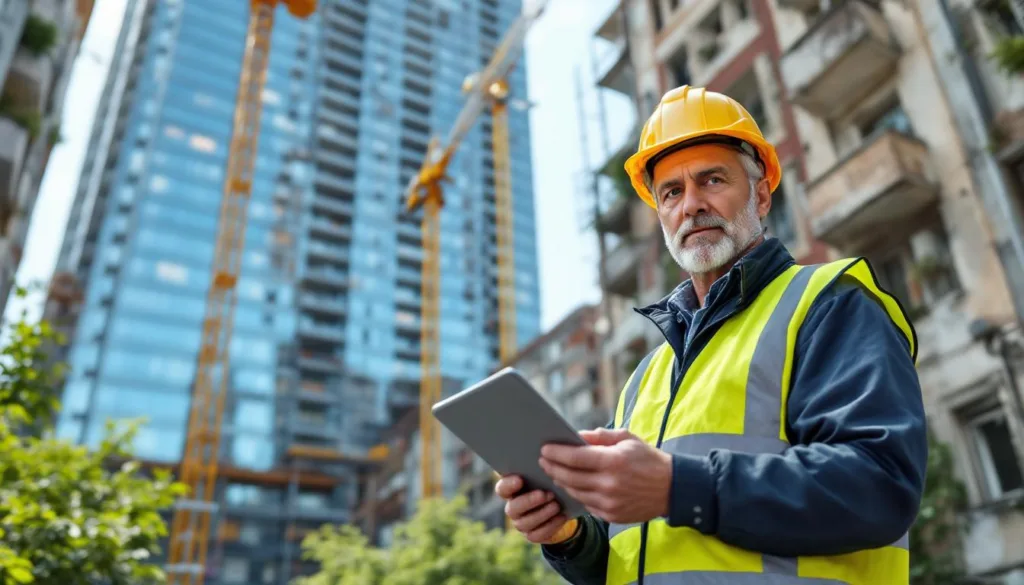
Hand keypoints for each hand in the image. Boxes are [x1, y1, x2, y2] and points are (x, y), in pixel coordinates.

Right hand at [495, 475, 574, 543]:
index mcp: (511, 490)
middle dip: (529, 501)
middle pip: (513, 508)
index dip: (508, 485)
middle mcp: (513, 507)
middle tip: (545, 494)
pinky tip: (562, 516)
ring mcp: (521, 523)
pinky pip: (537, 535)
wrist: (561, 506)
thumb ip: (540, 468)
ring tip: (556, 505)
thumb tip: (546, 456)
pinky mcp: (532, 535)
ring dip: (542, 514)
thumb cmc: (549, 483)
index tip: (520, 479)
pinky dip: (550, 525)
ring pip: (525, 523)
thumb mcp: (544, 475)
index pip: (502, 489)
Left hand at [539, 428, 671, 523]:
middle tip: (543, 460)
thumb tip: (576, 436)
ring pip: (575, 492)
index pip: (574, 457)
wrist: (673, 489)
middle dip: (553, 467)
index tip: (544, 449)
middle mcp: (609, 484)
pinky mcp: (611, 516)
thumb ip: (600, 437)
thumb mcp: (627, 439)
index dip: (556, 453)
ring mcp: (609, 503)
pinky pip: (586, 504)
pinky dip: (577, 494)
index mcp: (613, 461)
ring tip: (555, 472)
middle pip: (569, 477)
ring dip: (562, 482)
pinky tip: (572, 486)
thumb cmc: (649, 459)